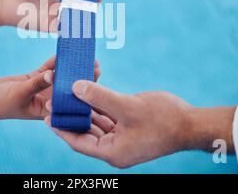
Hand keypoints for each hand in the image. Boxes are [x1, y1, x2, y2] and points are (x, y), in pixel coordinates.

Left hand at [0, 0, 102, 31]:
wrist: (1, 4)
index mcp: (53, 2)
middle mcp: (55, 13)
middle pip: (78, 7)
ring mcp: (53, 21)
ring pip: (76, 16)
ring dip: (88, 8)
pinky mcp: (49, 27)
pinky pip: (67, 25)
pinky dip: (77, 20)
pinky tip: (88, 10)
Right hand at [0, 56, 100, 125]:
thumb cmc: (1, 104)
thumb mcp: (20, 94)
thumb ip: (36, 83)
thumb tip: (53, 74)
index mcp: (48, 110)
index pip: (69, 102)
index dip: (83, 92)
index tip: (95, 80)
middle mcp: (48, 100)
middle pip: (69, 87)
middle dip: (81, 76)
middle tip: (95, 63)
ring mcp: (42, 88)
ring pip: (60, 76)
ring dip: (70, 67)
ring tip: (83, 55)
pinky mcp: (34, 79)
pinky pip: (48, 68)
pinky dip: (55, 61)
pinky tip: (64, 52)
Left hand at [45, 80, 235, 167]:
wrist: (191, 124)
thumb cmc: (164, 119)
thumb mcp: (127, 106)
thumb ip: (100, 96)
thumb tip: (75, 87)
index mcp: (112, 151)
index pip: (78, 142)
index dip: (61, 129)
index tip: (45, 117)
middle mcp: (115, 148)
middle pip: (86, 133)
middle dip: (71, 117)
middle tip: (55, 102)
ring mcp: (123, 140)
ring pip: (96, 125)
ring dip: (85, 111)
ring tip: (69, 96)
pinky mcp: (130, 130)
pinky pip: (108, 119)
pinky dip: (98, 108)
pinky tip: (89, 95)